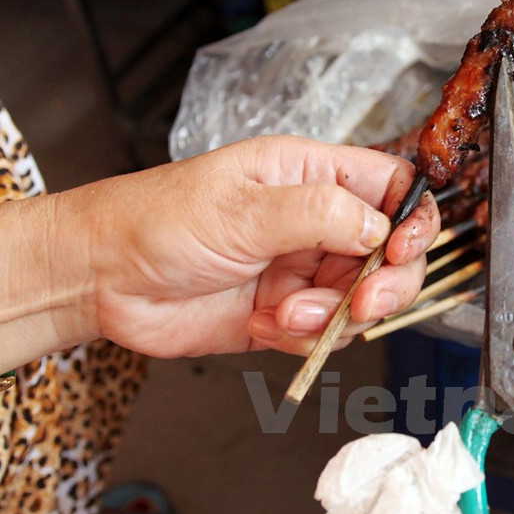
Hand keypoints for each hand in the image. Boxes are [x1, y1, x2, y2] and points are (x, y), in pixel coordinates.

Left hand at [0, 135, 437, 364]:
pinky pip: (326, 333)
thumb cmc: (157, 220)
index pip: (392, 186)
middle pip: (391, 252)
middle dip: (385, 282)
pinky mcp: (287, 314)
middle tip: (362, 302)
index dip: (412, 218)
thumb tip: (381, 228)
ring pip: (362, 299)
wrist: (102, 280)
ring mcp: (303, 269)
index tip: (402, 250)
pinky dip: (305, 339)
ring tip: (286, 314)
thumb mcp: (243, 208)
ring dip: (332, 316)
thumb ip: (320, 214)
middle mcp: (316, 221)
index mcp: (311, 175)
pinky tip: (266, 325)